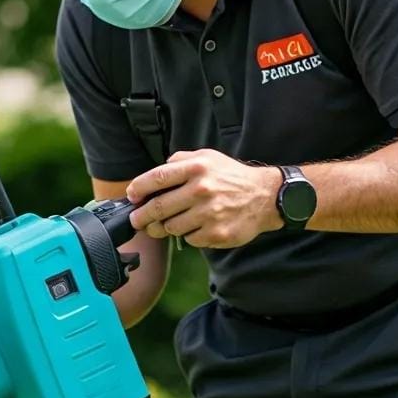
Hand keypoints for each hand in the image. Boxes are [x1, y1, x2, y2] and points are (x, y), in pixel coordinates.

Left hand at [126, 149, 282, 249]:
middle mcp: (201, 190)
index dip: (138, 189)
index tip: (132, 196)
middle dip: (141, 216)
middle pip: (157, 208)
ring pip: (170, 227)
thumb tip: (157, 171)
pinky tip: (196, 227)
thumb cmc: (232, 177)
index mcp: (196, 168)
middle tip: (137, 220)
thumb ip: (181, 160)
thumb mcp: (208, 157)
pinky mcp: (216, 233)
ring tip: (169, 223)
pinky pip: (189, 239)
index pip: (156, 178)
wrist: (266, 197)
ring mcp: (209, 214)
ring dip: (165, 227)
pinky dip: (188, 235)